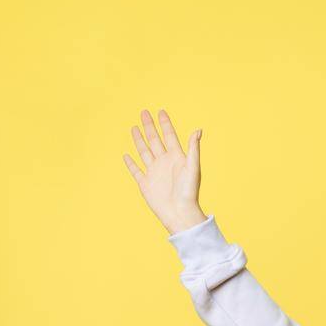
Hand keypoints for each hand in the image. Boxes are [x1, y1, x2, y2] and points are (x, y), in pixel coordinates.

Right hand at [122, 108, 206, 234]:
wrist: (180, 213)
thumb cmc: (189, 192)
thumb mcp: (193, 167)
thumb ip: (193, 148)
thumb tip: (198, 130)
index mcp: (176, 158)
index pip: (169, 136)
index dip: (165, 124)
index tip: (160, 111)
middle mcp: (164, 163)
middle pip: (155, 140)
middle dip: (149, 126)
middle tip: (144, 112)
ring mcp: (154, 173)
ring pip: (144, 152)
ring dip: (139, 140)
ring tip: (134, 128)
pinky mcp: (145, 184)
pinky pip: (136, 171)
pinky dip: (130, 163)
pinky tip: (126, 155)